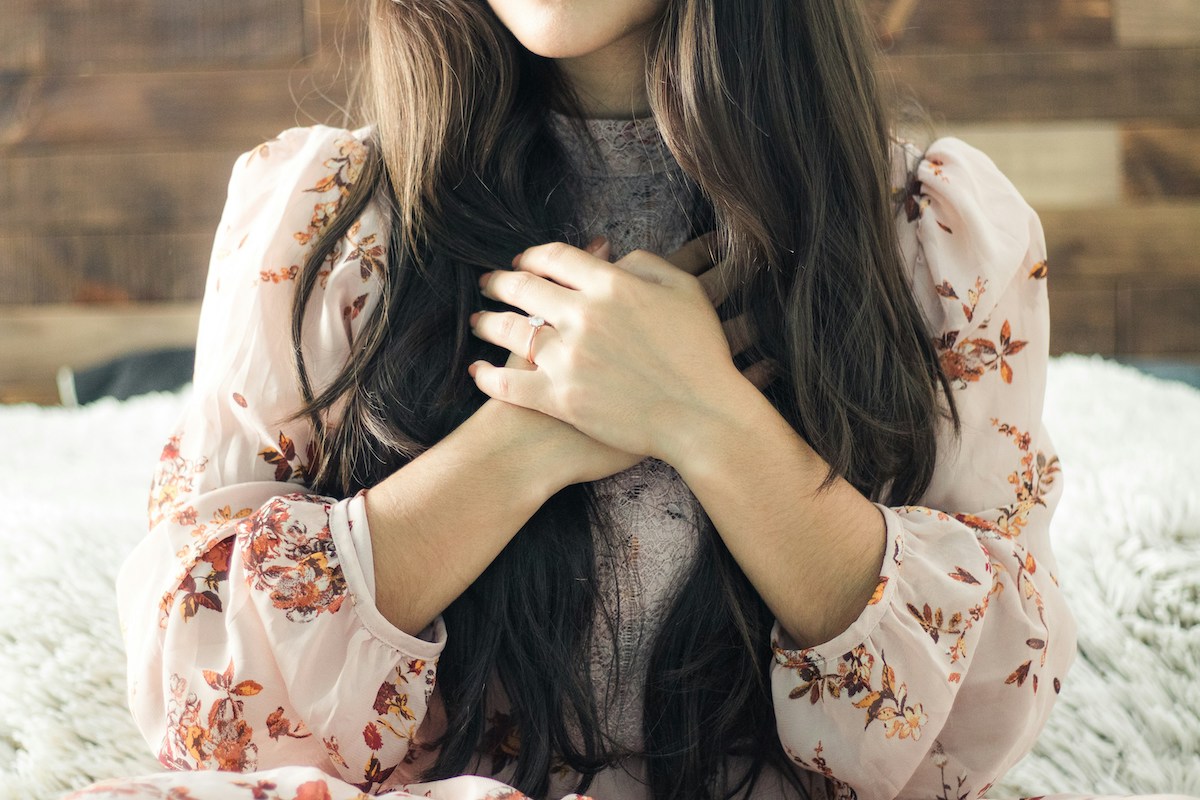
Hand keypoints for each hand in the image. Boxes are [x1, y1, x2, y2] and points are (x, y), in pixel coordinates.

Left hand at [468, 235, 777, 470]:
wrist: (701, 416)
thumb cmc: (701, 354)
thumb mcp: (686, 292)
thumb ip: (647, 264)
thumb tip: (612, 257)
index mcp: (611, 285)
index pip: (555, 258)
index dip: (533, 255)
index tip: (522, 260)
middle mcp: (582, 315)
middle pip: (524, 288)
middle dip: (500, 283)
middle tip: (487, 283)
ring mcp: (568, 358)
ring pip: (510, 331)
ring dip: (488, 323)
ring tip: (478, 321)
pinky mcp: (560, 398)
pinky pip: (510, 383)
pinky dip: (489, 376)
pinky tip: (477, 371)